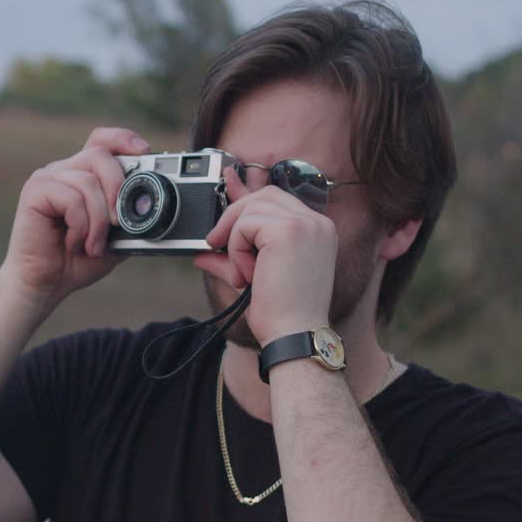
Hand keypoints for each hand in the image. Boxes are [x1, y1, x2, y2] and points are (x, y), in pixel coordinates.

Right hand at [0, 127, 150, 311]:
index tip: (145, 152)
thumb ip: (130, 216)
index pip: (102, 140)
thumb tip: (151, 203)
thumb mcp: (116, 236)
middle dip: (118, 187)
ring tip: (93, 245)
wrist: (47, 284)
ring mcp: (47, 178)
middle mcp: (64, 170)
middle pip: (100, 154)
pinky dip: (80, 225)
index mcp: (82, 174)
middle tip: (118, 222)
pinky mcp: (35, 191)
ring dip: (98, 220)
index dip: (123, 139)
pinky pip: (71, 198)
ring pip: (88, 182)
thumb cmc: (77, 260)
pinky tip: (74, 243)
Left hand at [193, 167, 337, 343]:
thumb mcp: (255, 273)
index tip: (227, 185)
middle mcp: (317, 223)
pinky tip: (247, 275)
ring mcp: (305, 223)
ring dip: (235, 243)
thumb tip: (204, 249)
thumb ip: (235, 251)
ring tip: (244, 274)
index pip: (277, 199)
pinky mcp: (287, 230)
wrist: (294, 336)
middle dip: (233, 216)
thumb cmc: (282, 314)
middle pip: (263, 195)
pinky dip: (236, 251)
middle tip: (215, 243)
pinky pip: (244, 225)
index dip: (246, 198)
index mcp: (317, 231)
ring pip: (250, 210)